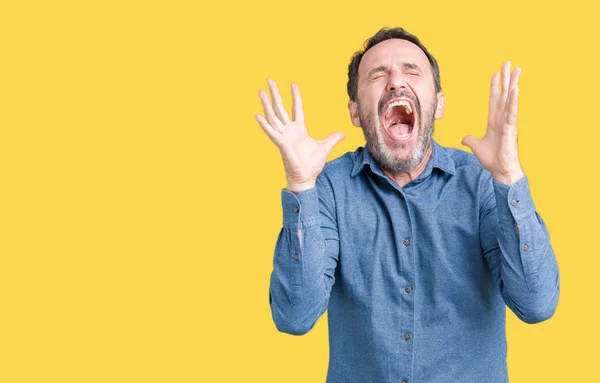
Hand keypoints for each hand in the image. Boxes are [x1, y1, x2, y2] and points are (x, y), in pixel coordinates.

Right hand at [255, 79, 344, 192]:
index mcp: (299, 130)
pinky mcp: (281, 144)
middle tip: (269, 80)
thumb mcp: (325, 148)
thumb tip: (342, 133)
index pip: (297, 109)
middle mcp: (289, 131)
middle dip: (275, 94)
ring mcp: (284, 137)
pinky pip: (272, 133)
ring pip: (273, 117)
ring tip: (260, 92)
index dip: (295, 96)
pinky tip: (257, 115)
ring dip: (267, 104)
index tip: (292, 84)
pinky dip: (264, 125)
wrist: (306, 178)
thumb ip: (332, 139)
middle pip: (281, 108)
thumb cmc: (311, 165)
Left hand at [461, 61, 524, 184]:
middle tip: (508, 63)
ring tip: (516, 69)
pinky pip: (512, 112)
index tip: (495, 73)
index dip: (494, 86)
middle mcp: (502, 118)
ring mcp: (507, 122)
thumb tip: (464, 139)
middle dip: (505, 78)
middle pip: (504, 94)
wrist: (500, 170)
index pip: (494, 99)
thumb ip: (470, 140)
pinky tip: (516, 89)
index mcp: (494, 120)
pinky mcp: (511, 128)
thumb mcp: (477, 146)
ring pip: (510, 99)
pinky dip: (514, 100)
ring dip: (513, 84)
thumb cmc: (493, 159)